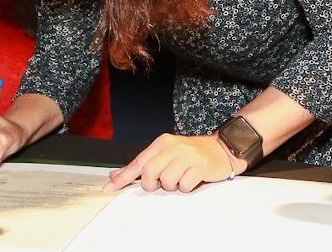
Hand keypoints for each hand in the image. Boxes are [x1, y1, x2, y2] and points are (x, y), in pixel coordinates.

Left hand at [103, 133, 244, 192]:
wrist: (222, 149)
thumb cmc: (190, 154)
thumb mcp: (165, 154)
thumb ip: (143, 164)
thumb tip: (116, 174)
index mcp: (161, 143)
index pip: (137, 162)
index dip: (123, 177)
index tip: (109, 188)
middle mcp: (172, 147)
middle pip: (149, 172)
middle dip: (153, 184)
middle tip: (161, 184)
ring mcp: (186, 156)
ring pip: (167, 181)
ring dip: (172, 186)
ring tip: (180, 178)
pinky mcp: (200, 166)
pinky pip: (184, 185)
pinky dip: (186, 188)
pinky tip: (191, 179)